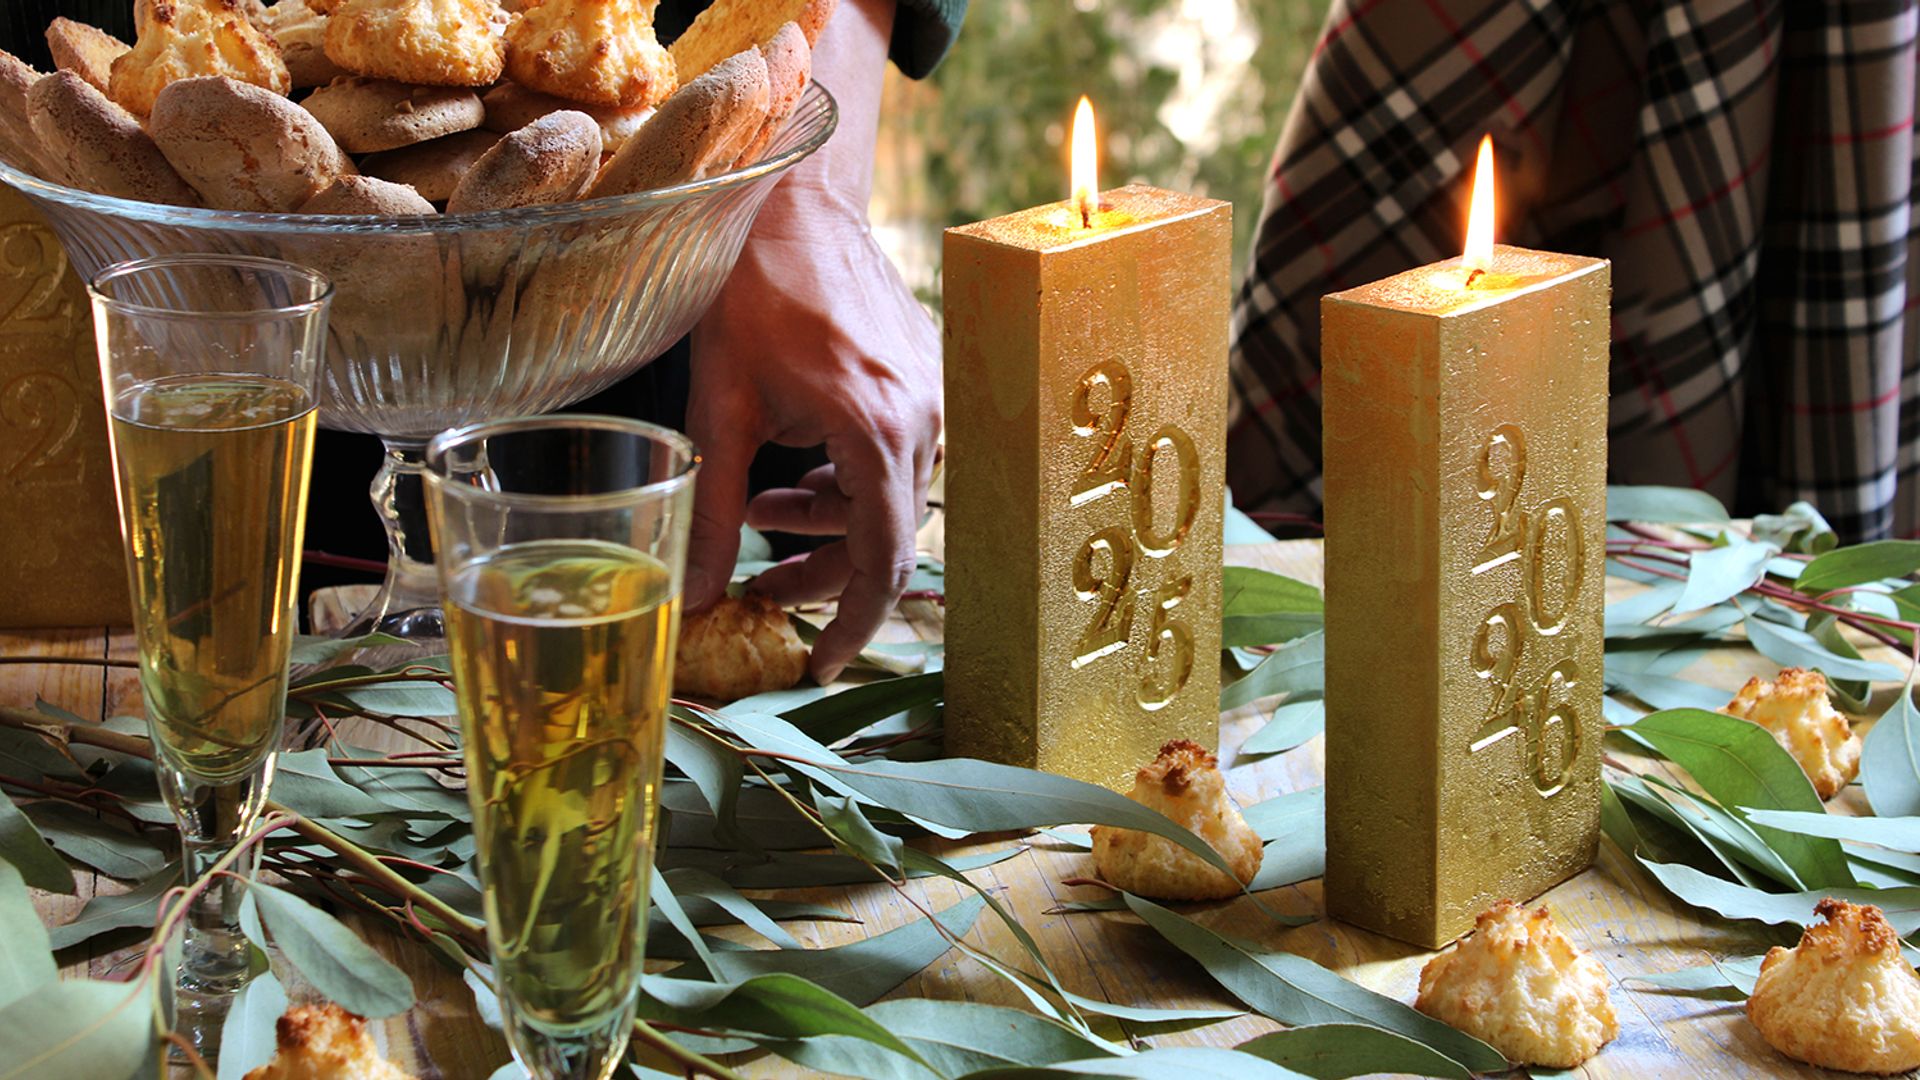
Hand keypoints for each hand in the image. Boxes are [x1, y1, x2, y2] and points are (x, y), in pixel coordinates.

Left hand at [683, 205, 939, 682]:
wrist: (795, 198)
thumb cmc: (752, 289)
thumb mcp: (719, 406)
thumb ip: (710, 511)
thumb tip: (693, 598)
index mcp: (875, 428)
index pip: (880, 562)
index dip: (851, 627)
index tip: (816, 664)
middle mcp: (920, 418)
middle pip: (883, 538)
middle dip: (821, 574)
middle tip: (758, 589)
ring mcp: (930, 397)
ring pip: (888, 499)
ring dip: (827, 522)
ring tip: (761, 507)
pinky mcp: (923, 380)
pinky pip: (896, 458)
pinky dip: (846, 482)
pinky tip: (794, 470)